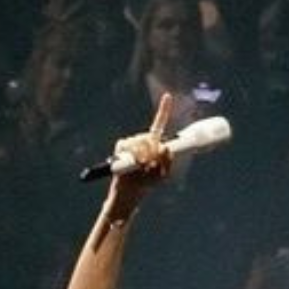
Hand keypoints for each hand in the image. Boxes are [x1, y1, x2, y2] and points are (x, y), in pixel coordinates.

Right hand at [108, 92, 173, 209]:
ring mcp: (130, 143)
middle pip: (151, 138)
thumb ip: (167, 161)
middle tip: (150, 167)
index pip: (159, 124)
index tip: (168, 95)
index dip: (164, 110)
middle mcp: (142, 140)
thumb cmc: (146, 183)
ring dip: (143, 158)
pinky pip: (127, 146)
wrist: (129, 193)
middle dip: (153, 154)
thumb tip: (164, 146)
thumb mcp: (162, 175)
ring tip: (140, 169)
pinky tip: (131, 163)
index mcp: (154, 143)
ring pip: (141, 143)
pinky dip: (131, 155)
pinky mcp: (120, 148)